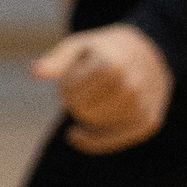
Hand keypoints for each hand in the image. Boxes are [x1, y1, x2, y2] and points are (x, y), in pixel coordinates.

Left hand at [32, 23, 172, 153]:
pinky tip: (75, 136)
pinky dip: (93, 141)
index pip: (73, 92)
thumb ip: (58, 60)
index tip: (67, 83)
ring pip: (97, 125)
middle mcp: (131, 85)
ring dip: (85, 118)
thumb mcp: (81, 45)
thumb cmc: (107, 49)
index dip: (65, 89)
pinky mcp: (148, 122)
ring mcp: (141, 105)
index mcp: (112, 63)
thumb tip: (35, 73)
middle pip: (85, 110)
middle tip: (73, 95)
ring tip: (86, 103)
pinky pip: (114, 140)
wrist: (151, 53)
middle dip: (74, 104)